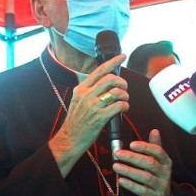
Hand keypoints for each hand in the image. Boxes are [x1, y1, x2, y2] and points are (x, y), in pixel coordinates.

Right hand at [49, 54, 128, 170]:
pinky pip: (119, 106)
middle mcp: (86, 95)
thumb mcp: (78, 101)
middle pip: (111, 79)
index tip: (122, 56)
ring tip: (124, 101)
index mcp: (81, 89)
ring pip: (117, 92)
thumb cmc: (76, 121)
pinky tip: (123, 109)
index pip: (99, 70)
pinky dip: (125, 106)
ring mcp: (93, 106)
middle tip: (124, 89)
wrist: (70, 139)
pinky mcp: (100, 117)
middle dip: (122, 83)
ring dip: (125, 95)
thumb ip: (89, 91)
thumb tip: (106, 82)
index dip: (113, 61)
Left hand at [114, 129, 172, 195]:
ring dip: (129, 171)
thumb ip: (155, 146)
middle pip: (150, 163)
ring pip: (145, 177)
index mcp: (166, 161)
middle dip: (133, 158)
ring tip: (116, 166)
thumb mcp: (158, 161)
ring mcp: (161, 185)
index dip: (145, 147)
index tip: (131, 144)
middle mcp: (165, 173)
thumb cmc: (157, 175)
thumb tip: (154, 130)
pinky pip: (142, 190)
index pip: (158, 151)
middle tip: (117, 153)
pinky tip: (121, 180)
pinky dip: (131, 185)